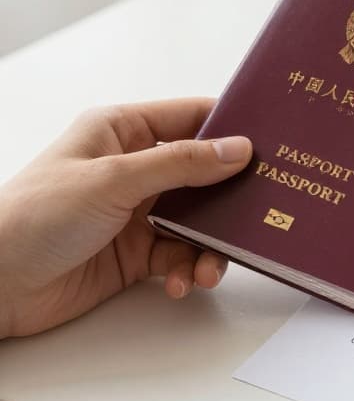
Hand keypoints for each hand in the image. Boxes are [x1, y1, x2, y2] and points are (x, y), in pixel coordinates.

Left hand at [0, 99, 251, 339]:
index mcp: (123, 131)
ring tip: (210, 268)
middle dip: (233, 197)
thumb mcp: (113, 179)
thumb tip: (238, 149)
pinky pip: (181, 256)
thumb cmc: (32, 216)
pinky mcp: (135, 253)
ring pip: (201, 222)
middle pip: (205, 174)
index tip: (274, 145)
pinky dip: (188, 270)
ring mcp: (136, 212)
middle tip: (264, 213)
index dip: (234, 129)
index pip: (193, 118)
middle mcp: (134, 168)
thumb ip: (181, 165)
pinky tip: (179, 282)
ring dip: (213, 245)